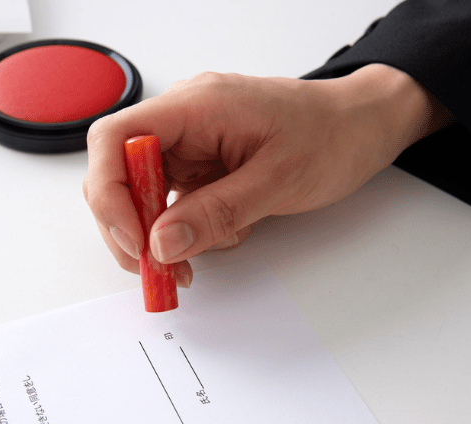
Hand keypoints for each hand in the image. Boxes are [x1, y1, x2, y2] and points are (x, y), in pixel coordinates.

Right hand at [83, 64, 450, 284]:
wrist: (360, 127)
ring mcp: (190, 144)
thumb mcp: (277, 180)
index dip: (110, 192)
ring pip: (141, 194)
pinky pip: (171, 202)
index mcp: (195, 106)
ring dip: (156, 237)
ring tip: (185, 266)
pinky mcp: (201, 165)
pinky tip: (215, 239)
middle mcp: (183, 121)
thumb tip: (161, 243)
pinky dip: (181, 231)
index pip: (115, 139)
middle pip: (119, 173)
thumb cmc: (330, 136)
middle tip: (155, 269)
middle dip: (130, 226)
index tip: (135, 239)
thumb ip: (216, 212)